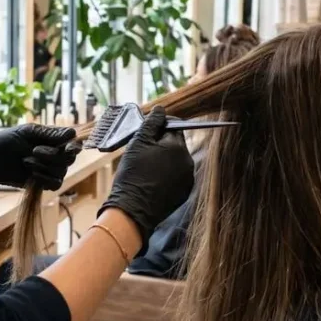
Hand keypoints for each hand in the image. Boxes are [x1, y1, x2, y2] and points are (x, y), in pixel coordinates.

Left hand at [0, 124, 80, 192]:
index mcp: (55, 139)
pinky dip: (44, 178)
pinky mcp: (45, 183)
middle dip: (51, 155)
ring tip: (26, 161)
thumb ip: (50, 133)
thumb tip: (72, 134)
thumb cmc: (8, 141)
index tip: (67, 148)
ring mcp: (52, 170)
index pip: (74, 144)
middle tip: (33, 150)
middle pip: (69, 158)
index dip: (74, 146)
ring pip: (61, 171)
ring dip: (43, 166)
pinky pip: (55, 184)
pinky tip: (31, 174)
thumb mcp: (28, 132)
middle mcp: (57, 155)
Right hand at [97, 106, 193, 253]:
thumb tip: (161, 109)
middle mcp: (188, 162)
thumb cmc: (132, 174)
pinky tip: (152, 180)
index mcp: (178, 147)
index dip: (159, 127)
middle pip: (176, 144)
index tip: (146, 132)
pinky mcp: (184, 192)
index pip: (173, 126)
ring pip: (176, 160)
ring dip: (164, 159)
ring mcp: (187, 179)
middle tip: (142, 151)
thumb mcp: (138, 143)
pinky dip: (167, 174)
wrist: (132, 210)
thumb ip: (151, 123)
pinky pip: (177, 176)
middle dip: (161, 143)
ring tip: (146, 167)